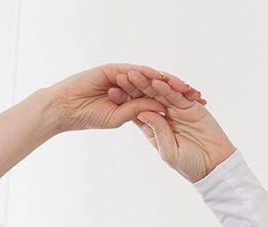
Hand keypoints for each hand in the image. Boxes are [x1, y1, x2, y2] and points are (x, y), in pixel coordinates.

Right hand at [47, 65, 203, 133]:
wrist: (67, 108)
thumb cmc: (89, 116)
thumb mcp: (119, 118)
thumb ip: (139, 111)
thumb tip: (159, 109)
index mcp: (134, 98)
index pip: (160, 99)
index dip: (177, 104)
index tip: (196, 111)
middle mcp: (132, 85)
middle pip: (161, 85)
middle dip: (181, 91)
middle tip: (200, 97)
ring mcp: (124, 75)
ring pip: (152, 77)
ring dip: (170, 82)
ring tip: (188, 89)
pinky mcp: (115, 68)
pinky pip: (136, 71)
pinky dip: (150, 75)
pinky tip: (165, 81)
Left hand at [116, 69, 234, 181]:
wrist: (214, 165)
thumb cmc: (190, 165)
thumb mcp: (169, 152)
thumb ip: (156, 131)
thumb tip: (141, 111)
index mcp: (153, 129)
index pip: (136, 111)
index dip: (124, 101)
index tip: (111, 92)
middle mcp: (163, 116)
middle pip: (146, 97)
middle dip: (133, 87)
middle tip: (119, 77)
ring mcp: (177, 110)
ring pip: (160, 92)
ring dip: (147, 83)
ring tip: (134, 74)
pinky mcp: (190, 106)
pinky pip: (177, 94)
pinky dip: (168, 87)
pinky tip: (156, 80)